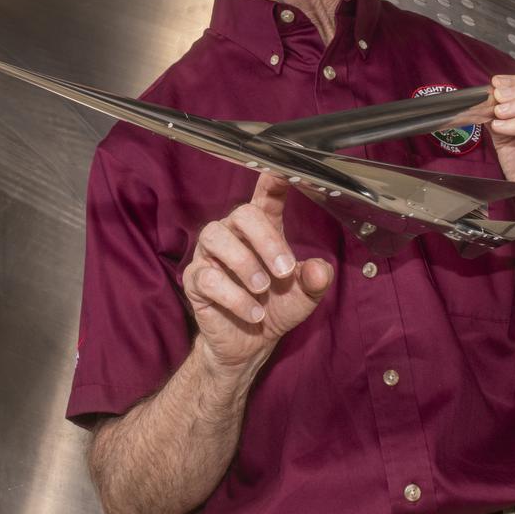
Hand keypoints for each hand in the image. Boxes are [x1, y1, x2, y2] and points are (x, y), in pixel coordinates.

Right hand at [183, 172, 333, 371]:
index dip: (274, 179)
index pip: (267, 195)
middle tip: (284, 271)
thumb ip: (314, 281)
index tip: (284, 169)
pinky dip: (234, 297)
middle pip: (242, 212)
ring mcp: (210, 254)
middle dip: (266, 241)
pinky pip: (207, 276)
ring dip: (243, 264)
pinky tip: (253, 313)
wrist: (250, 344)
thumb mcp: (304, 296)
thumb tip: (319, 270)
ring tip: (262, 291)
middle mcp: (233, 233)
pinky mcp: (195, 279)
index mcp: (262, 228)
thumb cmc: (277, 308)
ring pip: (215, 236)